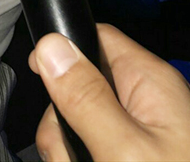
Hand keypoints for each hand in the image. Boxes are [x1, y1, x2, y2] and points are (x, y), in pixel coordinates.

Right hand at [29, 25, 189, 161]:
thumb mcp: (125, 151)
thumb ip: (86, 98)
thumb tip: (51, 45)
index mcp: (150, 83)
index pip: (99, 39)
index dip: (64, 50)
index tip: (38, 76)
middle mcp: (145, 105)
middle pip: (81, 89)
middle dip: (63, 126)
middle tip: (74, 159)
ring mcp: (140, 139)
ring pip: (80, 129)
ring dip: (71, 155)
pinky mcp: (133, 160)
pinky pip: (93, 151)